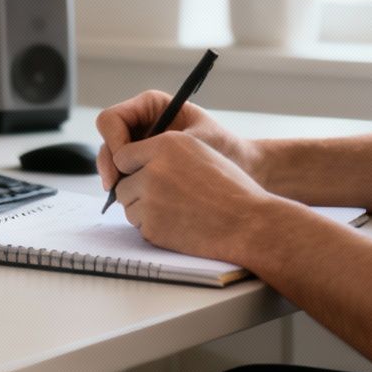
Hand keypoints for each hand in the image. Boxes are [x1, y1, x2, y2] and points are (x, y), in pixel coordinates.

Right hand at [95, 90, 259, 191]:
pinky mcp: (145, 164)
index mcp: (151, 106)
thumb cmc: (224, 148)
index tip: (124, 166)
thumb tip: (126, 160)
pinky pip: (125, 174)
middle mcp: (141, 122)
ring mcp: (141, 144)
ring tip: (125, 198)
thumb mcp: (193, 141)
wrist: (244, 166)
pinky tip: (136, 202)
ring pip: (112, 160)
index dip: (113, 143)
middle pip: (107, 141)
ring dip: (115, 179)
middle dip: (108, 165)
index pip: (112, 120)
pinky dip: (126, 187)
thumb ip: (160, 148)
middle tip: (114, 189)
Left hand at [109, 130, 280, 262]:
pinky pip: (139, 225)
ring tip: (176, 209)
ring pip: (129, 205)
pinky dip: (153, 226)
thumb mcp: (198, 152)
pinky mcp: (152, 226)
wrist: (248, 223)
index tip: (142, 173)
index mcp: (166, 144)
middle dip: (136, 190)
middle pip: (123, 182)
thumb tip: (127, 160)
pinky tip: (179, 223)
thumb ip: (162, 152)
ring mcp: (150, 199)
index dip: (133, 166)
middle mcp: (153, 169)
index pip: (123, 154)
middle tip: (163, 197)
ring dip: (144, 209)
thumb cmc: (230, 188)